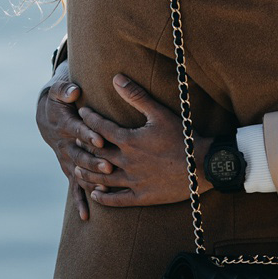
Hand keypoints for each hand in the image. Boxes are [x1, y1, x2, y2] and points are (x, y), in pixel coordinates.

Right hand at [35, 81, 112, 221]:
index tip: (100, 139)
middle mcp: (64, 144)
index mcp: (64, 125)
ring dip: (90, 180)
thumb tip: (74, 91)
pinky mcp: (70, 169)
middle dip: (93, 161)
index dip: (87, 135)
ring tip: (105, 188)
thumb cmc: (59, 99)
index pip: (76, 130)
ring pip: (78, 172)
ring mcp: (66, 159)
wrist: (46, 116)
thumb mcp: (59, 91)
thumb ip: (65, 89)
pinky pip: (74, 187)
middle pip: (79, 154)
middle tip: (109, 167)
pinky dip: (79, 200)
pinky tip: (86, 215)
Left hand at [77, 74, 195, 207]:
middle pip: (96, 154)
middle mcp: (127, 162)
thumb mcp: (159, 113)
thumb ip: (136, 95)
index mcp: (129, 140)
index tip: (81, 112)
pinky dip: (104, 199)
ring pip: (102, 179)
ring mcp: (134, 181)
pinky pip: (118, 201)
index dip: (89, 119)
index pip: (100, 128)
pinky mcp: (143, 196)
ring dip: (88, 173)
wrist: (203, 165)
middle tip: (73, 141)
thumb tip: (116, 78)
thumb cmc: (183, 136)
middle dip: (84, 147)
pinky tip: (95, 195)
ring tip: (77, 169)